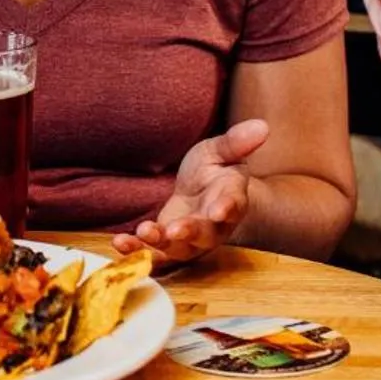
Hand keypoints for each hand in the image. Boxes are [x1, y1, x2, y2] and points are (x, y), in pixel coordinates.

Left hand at [111, 118, 268, 267]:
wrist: (202, 192)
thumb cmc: (214, 169)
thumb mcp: (221, 150)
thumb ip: (236, 142)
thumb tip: (262, 126)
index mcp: (231, 199)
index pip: (232, 205)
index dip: (226, 208)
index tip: (219, 211)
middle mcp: (213, 226)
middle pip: (204, 234)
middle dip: (189, 233)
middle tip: (173, 231)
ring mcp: (190, 241)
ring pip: (178, 250)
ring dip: (159, 246)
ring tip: (141, 234)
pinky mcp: (167, 246)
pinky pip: (154, 253)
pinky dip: (137, 250)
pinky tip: (118, 242)